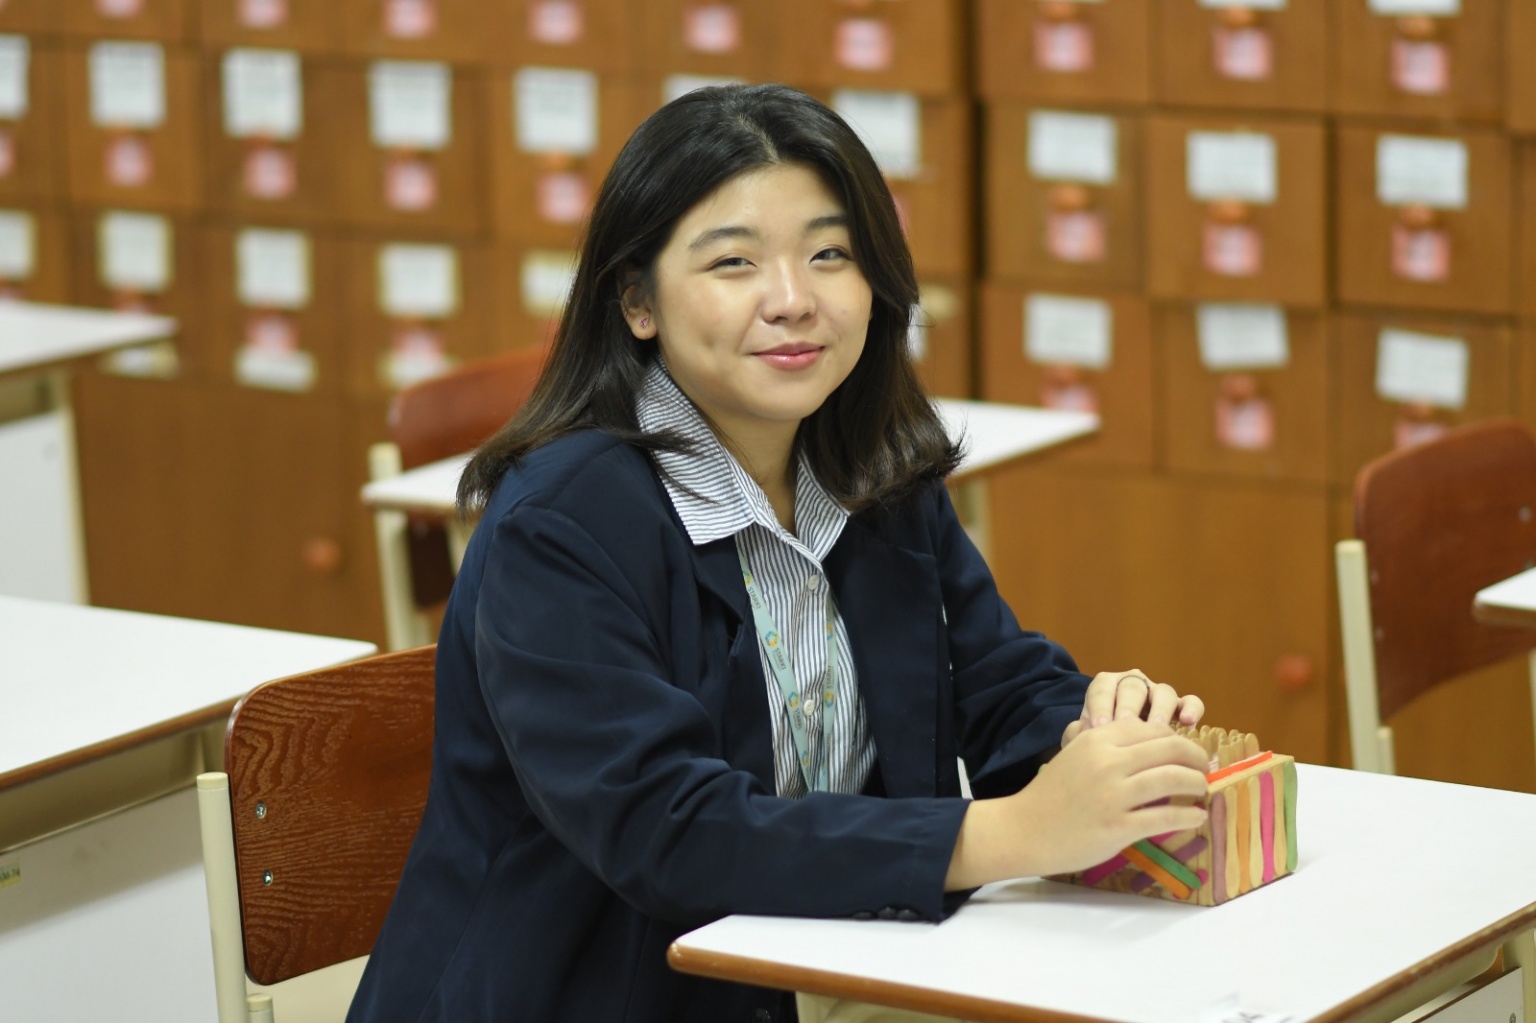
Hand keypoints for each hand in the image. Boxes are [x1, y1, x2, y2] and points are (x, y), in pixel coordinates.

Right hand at [945, 719, 1209, 887]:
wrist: (1024, 829)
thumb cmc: (1051, 793)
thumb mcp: (1076, 754)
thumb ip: (1108, 745)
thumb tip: (1151, 743)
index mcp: (1098, 739)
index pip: (1154, 729)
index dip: (1180, 740)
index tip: (1191, 752)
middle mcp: (1109, 761)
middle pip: (1171, 749)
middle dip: (1197, 759)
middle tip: (1205, 770)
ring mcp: (1114, 794)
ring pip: (1174, 779)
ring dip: (1198, 785)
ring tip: (1202, 792)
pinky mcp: (1118, 826)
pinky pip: (1166, 816)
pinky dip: (1189, 816)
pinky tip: (1195, 817)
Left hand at [1059, 668, 1203, 747]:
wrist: (1120, 761)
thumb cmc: (1100, 748)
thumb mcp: (1085, 742)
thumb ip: (1078, 735)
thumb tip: (1081, 733)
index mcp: (1107, 688)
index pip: (1102, 686)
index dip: (1100, 705)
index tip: (1097, 728)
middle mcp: (1134, 686)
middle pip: (1133, 686)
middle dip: (1128, 707)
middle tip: (1124, 728)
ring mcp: (1159, 696)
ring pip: (1163, 691)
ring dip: (1160, 708)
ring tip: (1157, 728)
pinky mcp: (1181, 708)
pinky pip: (1191, 701)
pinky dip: (1192, 708)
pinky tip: (1188, 724)